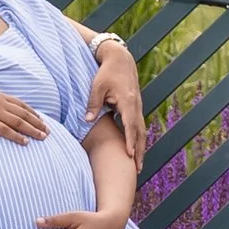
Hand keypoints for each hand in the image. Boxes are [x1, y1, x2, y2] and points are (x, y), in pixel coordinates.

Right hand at [0, 87, 48, 144]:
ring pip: (18, 122)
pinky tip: (25, 142)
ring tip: (42, 137)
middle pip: (23, 113)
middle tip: (48, 130)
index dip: (32, 112)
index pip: (19, 103)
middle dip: (37, 122)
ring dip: (33, 130)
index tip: (40, 118)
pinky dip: (17, 137)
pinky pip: (6, 131)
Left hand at [85, 36, 146, 163]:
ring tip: (138, 165)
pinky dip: (138, 139)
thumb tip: (86, 120)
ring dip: (141, 148)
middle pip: (140, 133)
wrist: (121, 59)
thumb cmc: (107, 72)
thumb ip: (93, 104)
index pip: (130, 126)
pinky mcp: (136, 108)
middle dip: (140, 151)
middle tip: (137, 169)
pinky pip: (139, 127)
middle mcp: (137, 106)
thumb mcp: (97, 86)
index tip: (130, 155)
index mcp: (128, 102)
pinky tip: (135, 151)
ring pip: (142, 131)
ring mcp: (138, 107)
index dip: (130, 141)